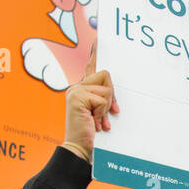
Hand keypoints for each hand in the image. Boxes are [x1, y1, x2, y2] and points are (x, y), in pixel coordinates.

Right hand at [61, 44, 117, 161]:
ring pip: (106, 88)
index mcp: (82, 89)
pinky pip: (103, 98)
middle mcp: (77, 87)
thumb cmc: (93, 136)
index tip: (99, 38)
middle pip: (106, 76)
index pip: (91, 66)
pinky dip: (103, 112)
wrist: (80, 150)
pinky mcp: (77, 97)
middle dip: (111, 97)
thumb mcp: (100, 113)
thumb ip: (104, 99)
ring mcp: (75, 91)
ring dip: (107, 107)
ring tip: (99, 121)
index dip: (95, 52)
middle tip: (107, 114)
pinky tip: (95, 122)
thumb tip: (113, 89)